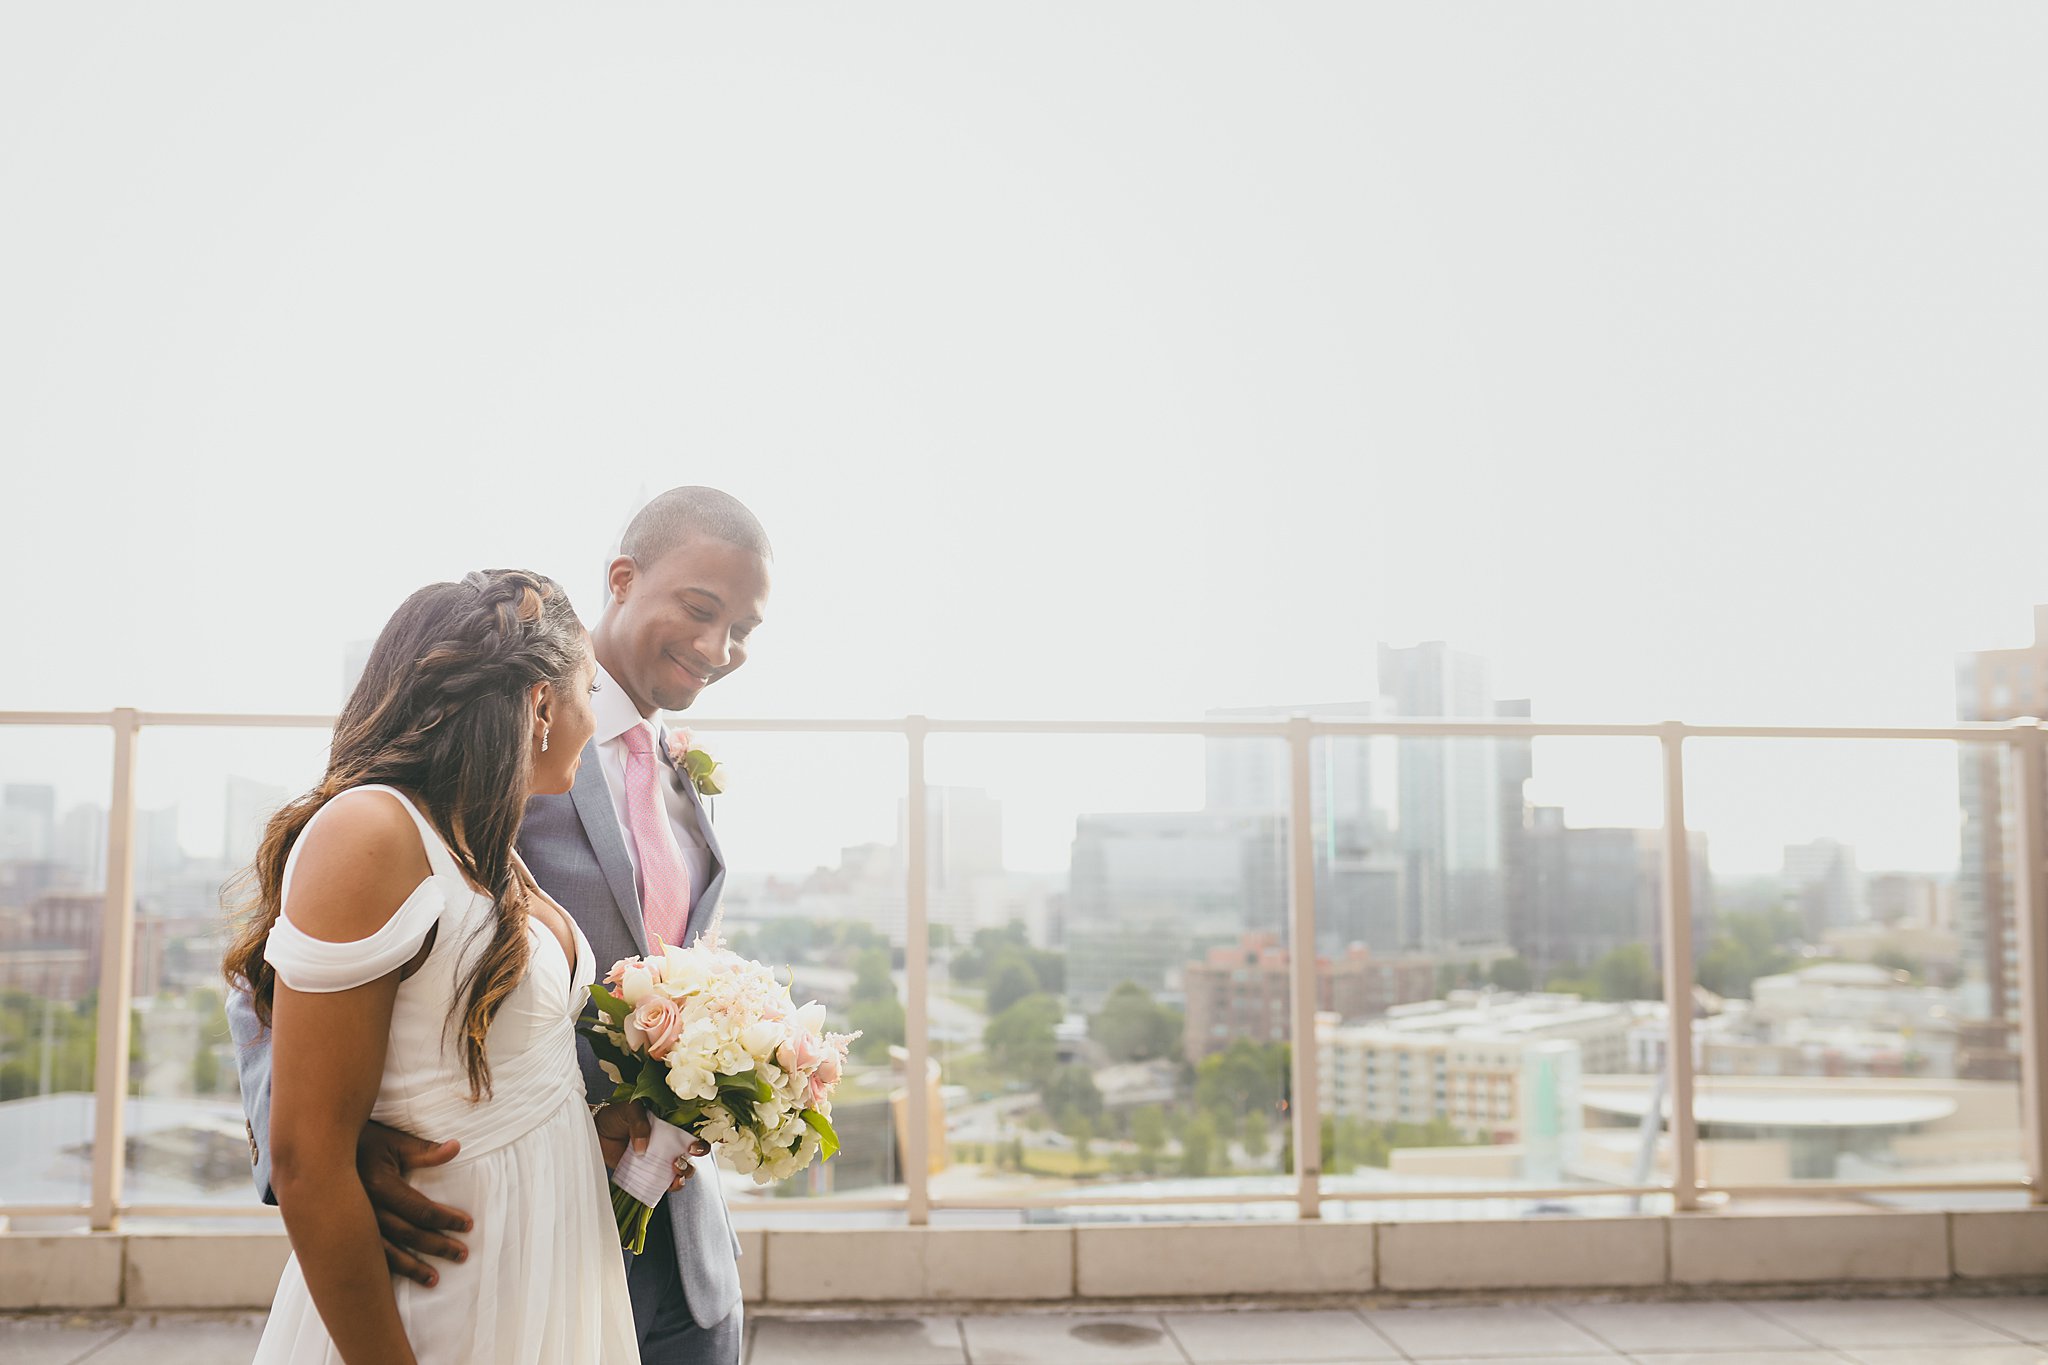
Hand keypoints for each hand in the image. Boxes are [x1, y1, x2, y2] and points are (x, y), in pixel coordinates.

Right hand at [356, 1121, 471, 1288]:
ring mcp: (352, 1224)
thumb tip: (456, 1147)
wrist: (318, 1152)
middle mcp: (366, 1209)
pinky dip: (385, 1271)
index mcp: (380, 1185)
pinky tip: (397, 1282)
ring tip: (434, 1279)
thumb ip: (425, 1151)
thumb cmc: (365, 1143)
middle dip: (437, 1246)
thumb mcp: (394, 1142)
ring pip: (386, 1253)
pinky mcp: (345, 1233)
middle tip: (462, 1254)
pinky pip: (367, 1256)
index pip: (421, 1210)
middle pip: (408, 1234)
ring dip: (412, 1268)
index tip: (468, 1225)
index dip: (446, 1219)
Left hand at [593, 1102, 708, 1191]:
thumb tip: (643, 1149)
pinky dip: (669, 1186)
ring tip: (675, 1174)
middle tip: (677, 1162)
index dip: (699, 1141)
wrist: (595, 1130)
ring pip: (681, 1170)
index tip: (694, 1147)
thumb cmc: (615, 1115)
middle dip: (691, 1162)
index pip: (691, 1133)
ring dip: (683, 1175)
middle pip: (690, 1156)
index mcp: (670, 1124)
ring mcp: (658, 1159)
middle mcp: (668, 1142)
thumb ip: (640, 1124)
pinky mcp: (646, 1172)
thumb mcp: (630, 1110)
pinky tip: (668, 1185)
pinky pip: (662, 1182)